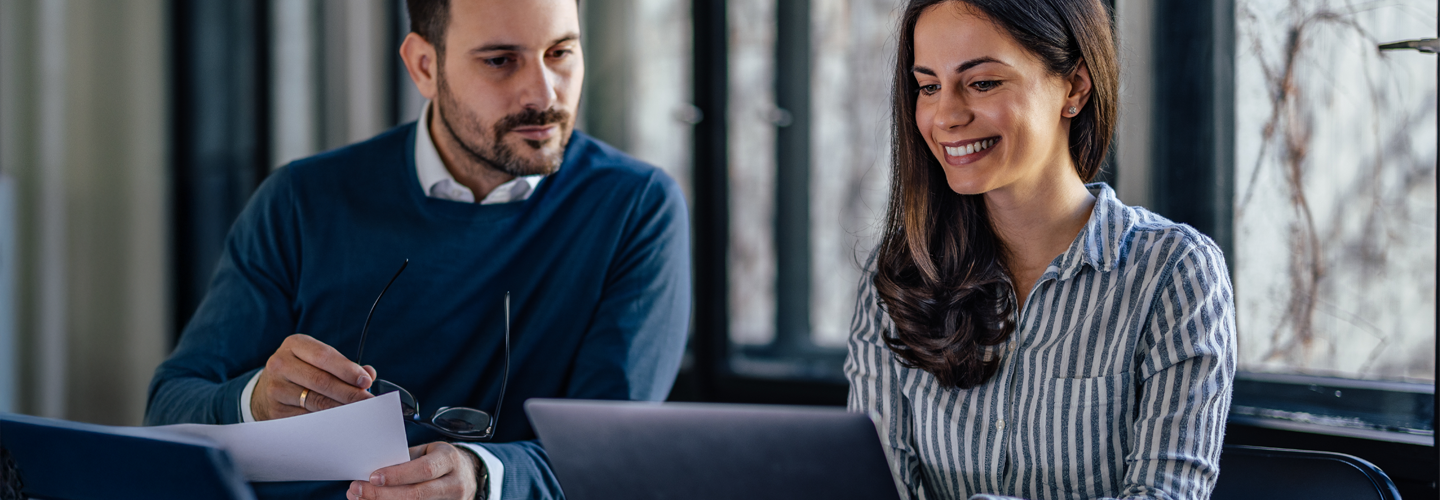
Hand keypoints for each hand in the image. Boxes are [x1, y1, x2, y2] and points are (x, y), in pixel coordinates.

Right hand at [251, 333, 376, 420]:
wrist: (267, 389)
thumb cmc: (302, 370)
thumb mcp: (317, 359)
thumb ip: (344, 365)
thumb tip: (369, 374)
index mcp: (294, 344)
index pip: (324, 356)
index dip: (347, 370)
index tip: (365, 381)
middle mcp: (280, 363)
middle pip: (321, 380)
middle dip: (348, 392)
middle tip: (367, 401)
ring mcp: (275, 387)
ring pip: (315, 401)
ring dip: (341, 407)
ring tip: (359, 411)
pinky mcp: (275, 409)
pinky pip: (307, 417)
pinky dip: (327, 419)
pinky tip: (340, 420)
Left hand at [348, 442, 480, 499]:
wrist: (466, 475)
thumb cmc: (439, 461)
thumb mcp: (427, 452)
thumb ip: (406, 460)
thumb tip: (372, 471)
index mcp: (449, 460)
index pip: (424, 470)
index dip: (397, 475)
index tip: (372, 477)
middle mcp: (454, 484)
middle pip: (416, 495)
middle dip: (382, 494)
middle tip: (357, 490)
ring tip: (360, 499)